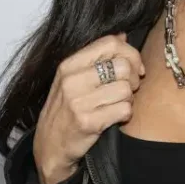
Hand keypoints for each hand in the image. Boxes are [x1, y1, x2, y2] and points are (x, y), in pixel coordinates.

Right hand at [32, 33, 145, 183]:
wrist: (49, 148)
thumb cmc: (66, 110)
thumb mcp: (73, 78)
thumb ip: (96, 57)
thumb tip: (122, 35)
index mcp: (69, 65)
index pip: (110, 43)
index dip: (131, 54)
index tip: (135, 68)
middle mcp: (71, 80)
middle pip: (123, 66)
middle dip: (132, 79)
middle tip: (126, 90)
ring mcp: (78, 102)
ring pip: (126, 89)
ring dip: (128, 99)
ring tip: (117, 105)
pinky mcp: (88, 122)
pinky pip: (124, 110)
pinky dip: (125, 114)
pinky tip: (115, 118)